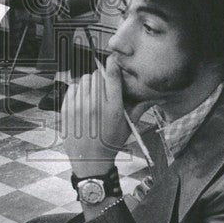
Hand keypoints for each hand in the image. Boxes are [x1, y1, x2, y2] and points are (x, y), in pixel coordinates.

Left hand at [61, 54, 132, 176]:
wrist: (90, 160)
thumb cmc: (110, 143)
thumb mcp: (128, 126)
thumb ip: (139, 108)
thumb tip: (155, 97)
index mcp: (113, 108)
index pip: (112, 76)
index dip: (112, 64)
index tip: (112, 62)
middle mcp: (95, 105)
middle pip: (97, 75)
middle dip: (101, 78)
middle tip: (103, 88)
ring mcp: (79, 107)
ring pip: (84, 80)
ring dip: (89, 84)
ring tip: (92, 95)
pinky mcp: (67, 109)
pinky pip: (72, 88)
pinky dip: (77, 90)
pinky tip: (82, 100)